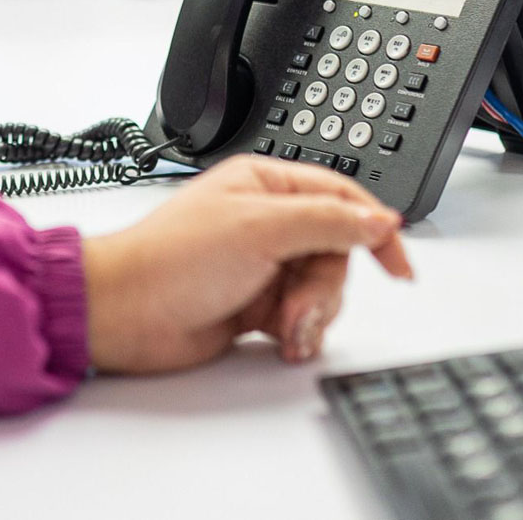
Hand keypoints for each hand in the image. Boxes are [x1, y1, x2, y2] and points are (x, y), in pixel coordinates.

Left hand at [82, 156, 412, 373]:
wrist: (125, 314)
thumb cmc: (171, 259)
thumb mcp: (260, 228)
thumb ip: (327, 222)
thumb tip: (380, 219)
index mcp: (265, 184)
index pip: (341, 196)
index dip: (374, 228)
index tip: (397, 265)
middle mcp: (264, 220)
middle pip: (337, 251)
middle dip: (326, 286)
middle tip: (299, 304)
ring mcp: (260, 263)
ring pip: (322, 288)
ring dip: (311, 313)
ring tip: (284, 327)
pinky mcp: (254, 303)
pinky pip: (301, 316)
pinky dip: (299, 332)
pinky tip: (281, 340)